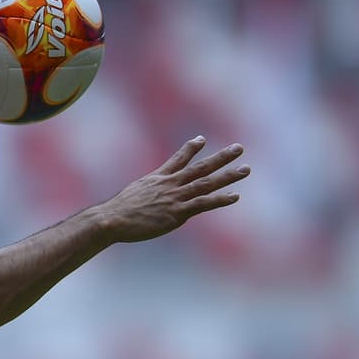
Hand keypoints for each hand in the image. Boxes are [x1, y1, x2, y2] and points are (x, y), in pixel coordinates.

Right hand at [92, 136, 248, 243]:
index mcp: (157, 179)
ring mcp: (174, 197)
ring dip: (227, 175)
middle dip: (221, 157)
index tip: (201, 139)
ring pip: (206, 182)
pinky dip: (219, 199)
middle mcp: (169, 184)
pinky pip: (203, 203)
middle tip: (239, 148)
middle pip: (200, 167)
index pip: (177, 160)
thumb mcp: (132, 196)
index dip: (190, 149)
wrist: (112, 219)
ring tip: (245, 169)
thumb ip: (144, 195)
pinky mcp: (177, 213)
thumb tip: (144, 199)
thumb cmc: (116, 212)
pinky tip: (235, 196)